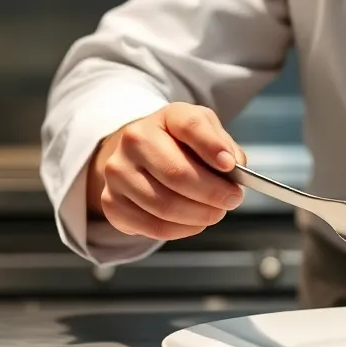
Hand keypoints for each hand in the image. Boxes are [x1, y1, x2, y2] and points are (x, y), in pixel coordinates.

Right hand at [87, 102, 246, 240]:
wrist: (141, 156)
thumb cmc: (181, 145)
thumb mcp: (206, 132)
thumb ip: (223, 145)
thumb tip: (233, 166)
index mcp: (166, 117)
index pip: (190, 126)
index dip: (212, 146)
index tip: (230, 166)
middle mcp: (135, 139)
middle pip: (177, 173)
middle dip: (212, 193)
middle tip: (233, 200)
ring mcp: (118, 171)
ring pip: (165, 205)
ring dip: (199, 215)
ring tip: (216, 212)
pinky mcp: (112, 202)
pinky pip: (153, 226)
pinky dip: (182, 229)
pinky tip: (194, 222)